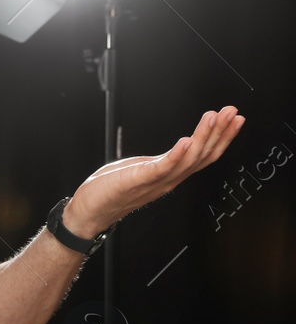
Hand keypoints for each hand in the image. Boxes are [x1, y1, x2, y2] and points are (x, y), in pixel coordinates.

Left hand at [64, 106, 244, 235]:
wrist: (90, 211)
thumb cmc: (113, 189)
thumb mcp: (144, 169)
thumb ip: (164, 161)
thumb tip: (180, 147)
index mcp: (171, 173)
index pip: (204, 154)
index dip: (222, 137)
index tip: (235, 119)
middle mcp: (169, 178)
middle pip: (203, 155)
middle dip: (221, 132)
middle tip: (232, 112)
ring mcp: (157, 180)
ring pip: (189, 158)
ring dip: (204, 136)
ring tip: (214, 118)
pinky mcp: (140, 180)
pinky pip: (163, 167)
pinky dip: (177, 154)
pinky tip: (187, 141)